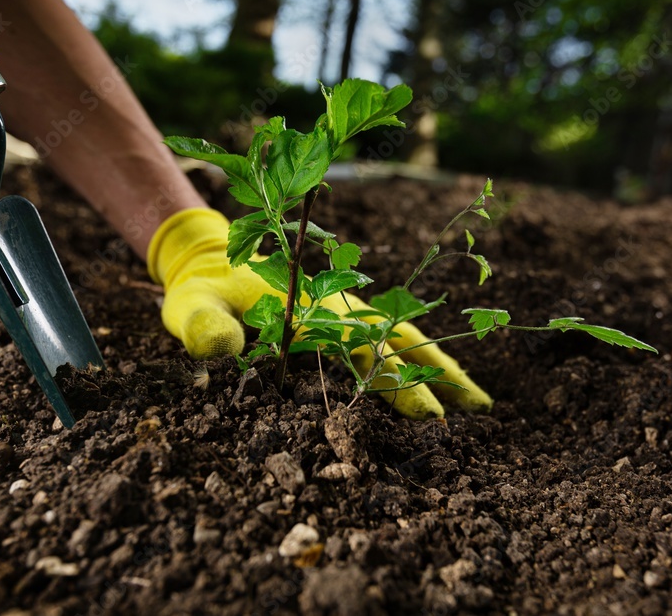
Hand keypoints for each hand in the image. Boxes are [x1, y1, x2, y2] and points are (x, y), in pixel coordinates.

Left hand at [148, 208, 492, 418]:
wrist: (209, 253)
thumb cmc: (201, 286)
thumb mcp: (191, 307)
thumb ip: (204, 327)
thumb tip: (223, 351)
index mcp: (313, 309)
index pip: (367, 351)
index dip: (399, 385)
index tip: (430, 418)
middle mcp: (339, 306)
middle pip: (403, 340)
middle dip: (441, 375)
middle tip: (480, 411)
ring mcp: (344, 308)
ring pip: (404, 334)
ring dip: (439, 364)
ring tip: (474, 398)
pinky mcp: (341, 314)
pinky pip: (389, 334)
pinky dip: (418, 354)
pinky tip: (433, 375)